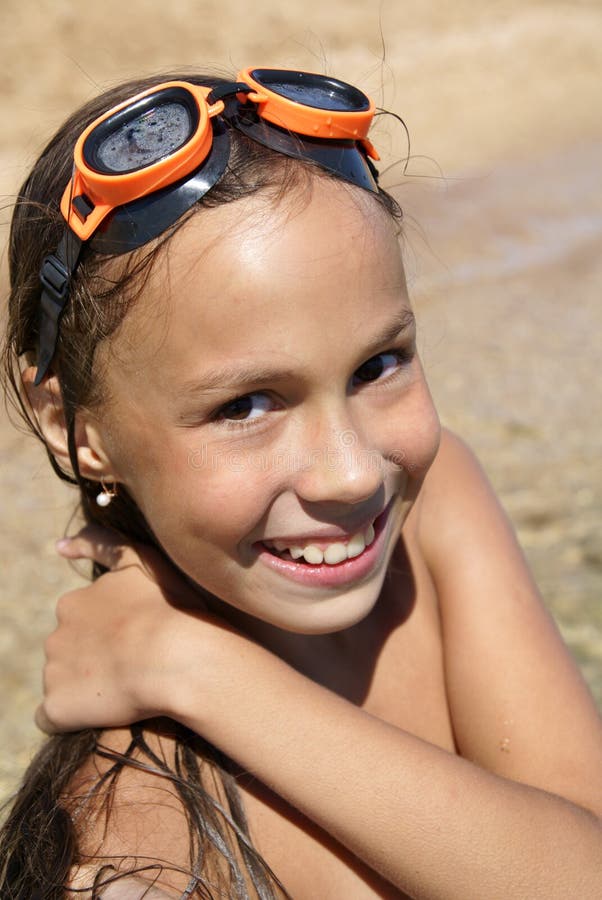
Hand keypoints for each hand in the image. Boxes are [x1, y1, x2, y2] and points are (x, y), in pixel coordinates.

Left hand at [37, 525, 211, 732]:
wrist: (177, 655)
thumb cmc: (169, 607)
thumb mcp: (140, 559)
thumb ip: (101, 543)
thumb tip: (58, 545)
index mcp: (73, 603)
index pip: (82, 620)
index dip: (111, 631)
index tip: (137, 638)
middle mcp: (56, 635)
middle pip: (70, 650)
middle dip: (94, 658)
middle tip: (134, 666)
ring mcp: (55, 674)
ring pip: (63, 682)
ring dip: (86, 687)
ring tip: (127, 692)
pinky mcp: (59, 708)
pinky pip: (53, 717)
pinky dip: (70, 716)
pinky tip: (100, 715)